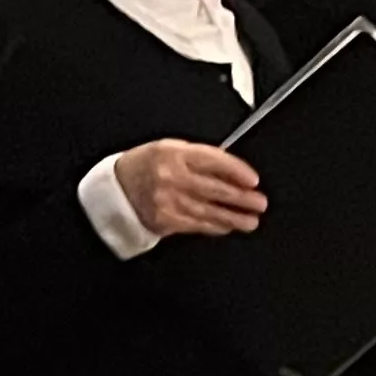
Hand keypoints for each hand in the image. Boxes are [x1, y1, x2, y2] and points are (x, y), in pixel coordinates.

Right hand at [112, 139, 266, 237]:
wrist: (115, 188)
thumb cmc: (146, 165)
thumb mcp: (170, 148)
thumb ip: (200, 157)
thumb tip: (233, 172)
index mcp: (173, 153)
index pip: (213, 161)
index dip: (236, 171)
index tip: (253, 180)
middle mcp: (171, 177)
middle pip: (214, 188)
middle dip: (241, 198)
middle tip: (259, 202)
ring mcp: (167, 201)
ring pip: (208, 210)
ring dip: (233, 217)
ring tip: (251, 220)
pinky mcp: (164, 220)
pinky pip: (196, 225)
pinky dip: (215, 226)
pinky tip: (227, 227)